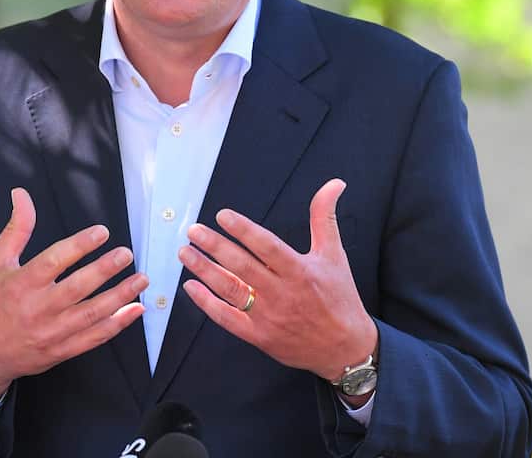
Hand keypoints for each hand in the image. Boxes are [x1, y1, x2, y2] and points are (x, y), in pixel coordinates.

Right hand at [0, 188, 147, 407]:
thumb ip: (16, 229)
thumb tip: (21, 194)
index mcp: (21, 284)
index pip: (54, 261)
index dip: (79, 246)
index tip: (102, 232)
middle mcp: (37, 309)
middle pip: (77, 288)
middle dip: (104, 270)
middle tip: (126, 254)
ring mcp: (51, 333)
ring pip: (91, 314)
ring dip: (120, 296)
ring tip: (141, 279)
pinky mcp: (62, 350)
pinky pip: (94, 338)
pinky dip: (118, 324)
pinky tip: (136, 309)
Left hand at [178, 179, 376, 389]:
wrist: (345, 348)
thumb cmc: (339, 298)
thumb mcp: (334, 254)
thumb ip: (324, 217)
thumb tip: (333, 184)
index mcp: (300, 271)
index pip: (266, 246)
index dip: (243, 230)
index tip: (222, 216)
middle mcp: (282, 293)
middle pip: (242, 266)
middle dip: (214, 246)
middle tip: (194, 231)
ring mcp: (269, 317)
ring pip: (230, 290)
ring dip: (204, 270)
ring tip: (186, 253)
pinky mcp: (260, 337)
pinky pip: (228, 319)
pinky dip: (207, 303)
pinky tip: (191, 287)